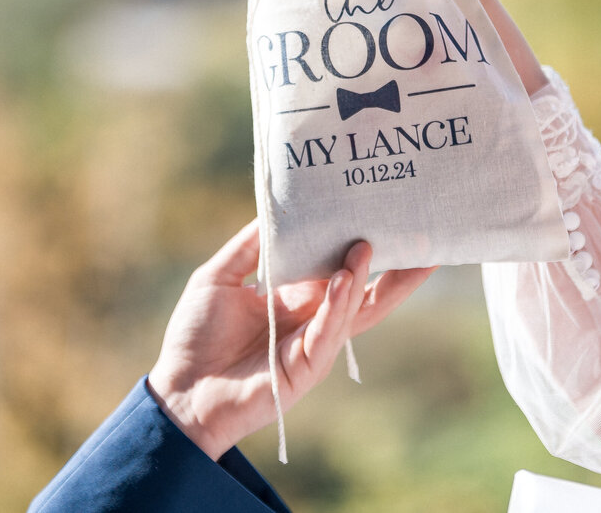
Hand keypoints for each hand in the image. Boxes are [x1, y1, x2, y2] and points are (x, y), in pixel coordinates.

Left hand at [147, 220, 433, 459]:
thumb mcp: (220, 276)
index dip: (358, 240)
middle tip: (420, 235)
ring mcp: (313, 343)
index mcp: (297, 296)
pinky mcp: (306, 367)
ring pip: (354, 309)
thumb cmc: (196, 336)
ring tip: (372, 244)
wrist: (180, 390)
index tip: (380, 211)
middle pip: (365, 289)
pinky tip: (344, 277)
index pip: (338, 265)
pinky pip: (329, 332)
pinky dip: (339, 304)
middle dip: (396, 267)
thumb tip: (278, 209)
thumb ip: (251, 246)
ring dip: (365, 277)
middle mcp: (313, 317)